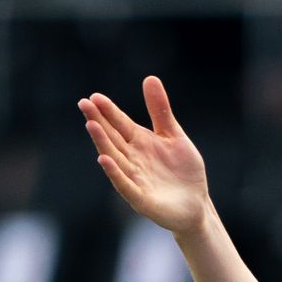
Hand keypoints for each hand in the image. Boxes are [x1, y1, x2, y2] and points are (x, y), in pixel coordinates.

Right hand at [78, 75, 209, 236]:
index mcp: (139, 142)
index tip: (94, 97)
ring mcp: (135, 179)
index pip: (119, 123)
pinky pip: (124, 184)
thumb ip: (160, 111)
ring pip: (114, 158)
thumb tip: (150, 78)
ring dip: (102, 143)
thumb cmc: (183, 170)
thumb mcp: (173, 135)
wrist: (197, 204)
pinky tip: (104, 159)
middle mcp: (132, 159)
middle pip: (112, 138)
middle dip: (98, 122)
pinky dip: (114, 173)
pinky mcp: (141, 199)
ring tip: (91, 125)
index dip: (108, 111)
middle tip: (84, 104)